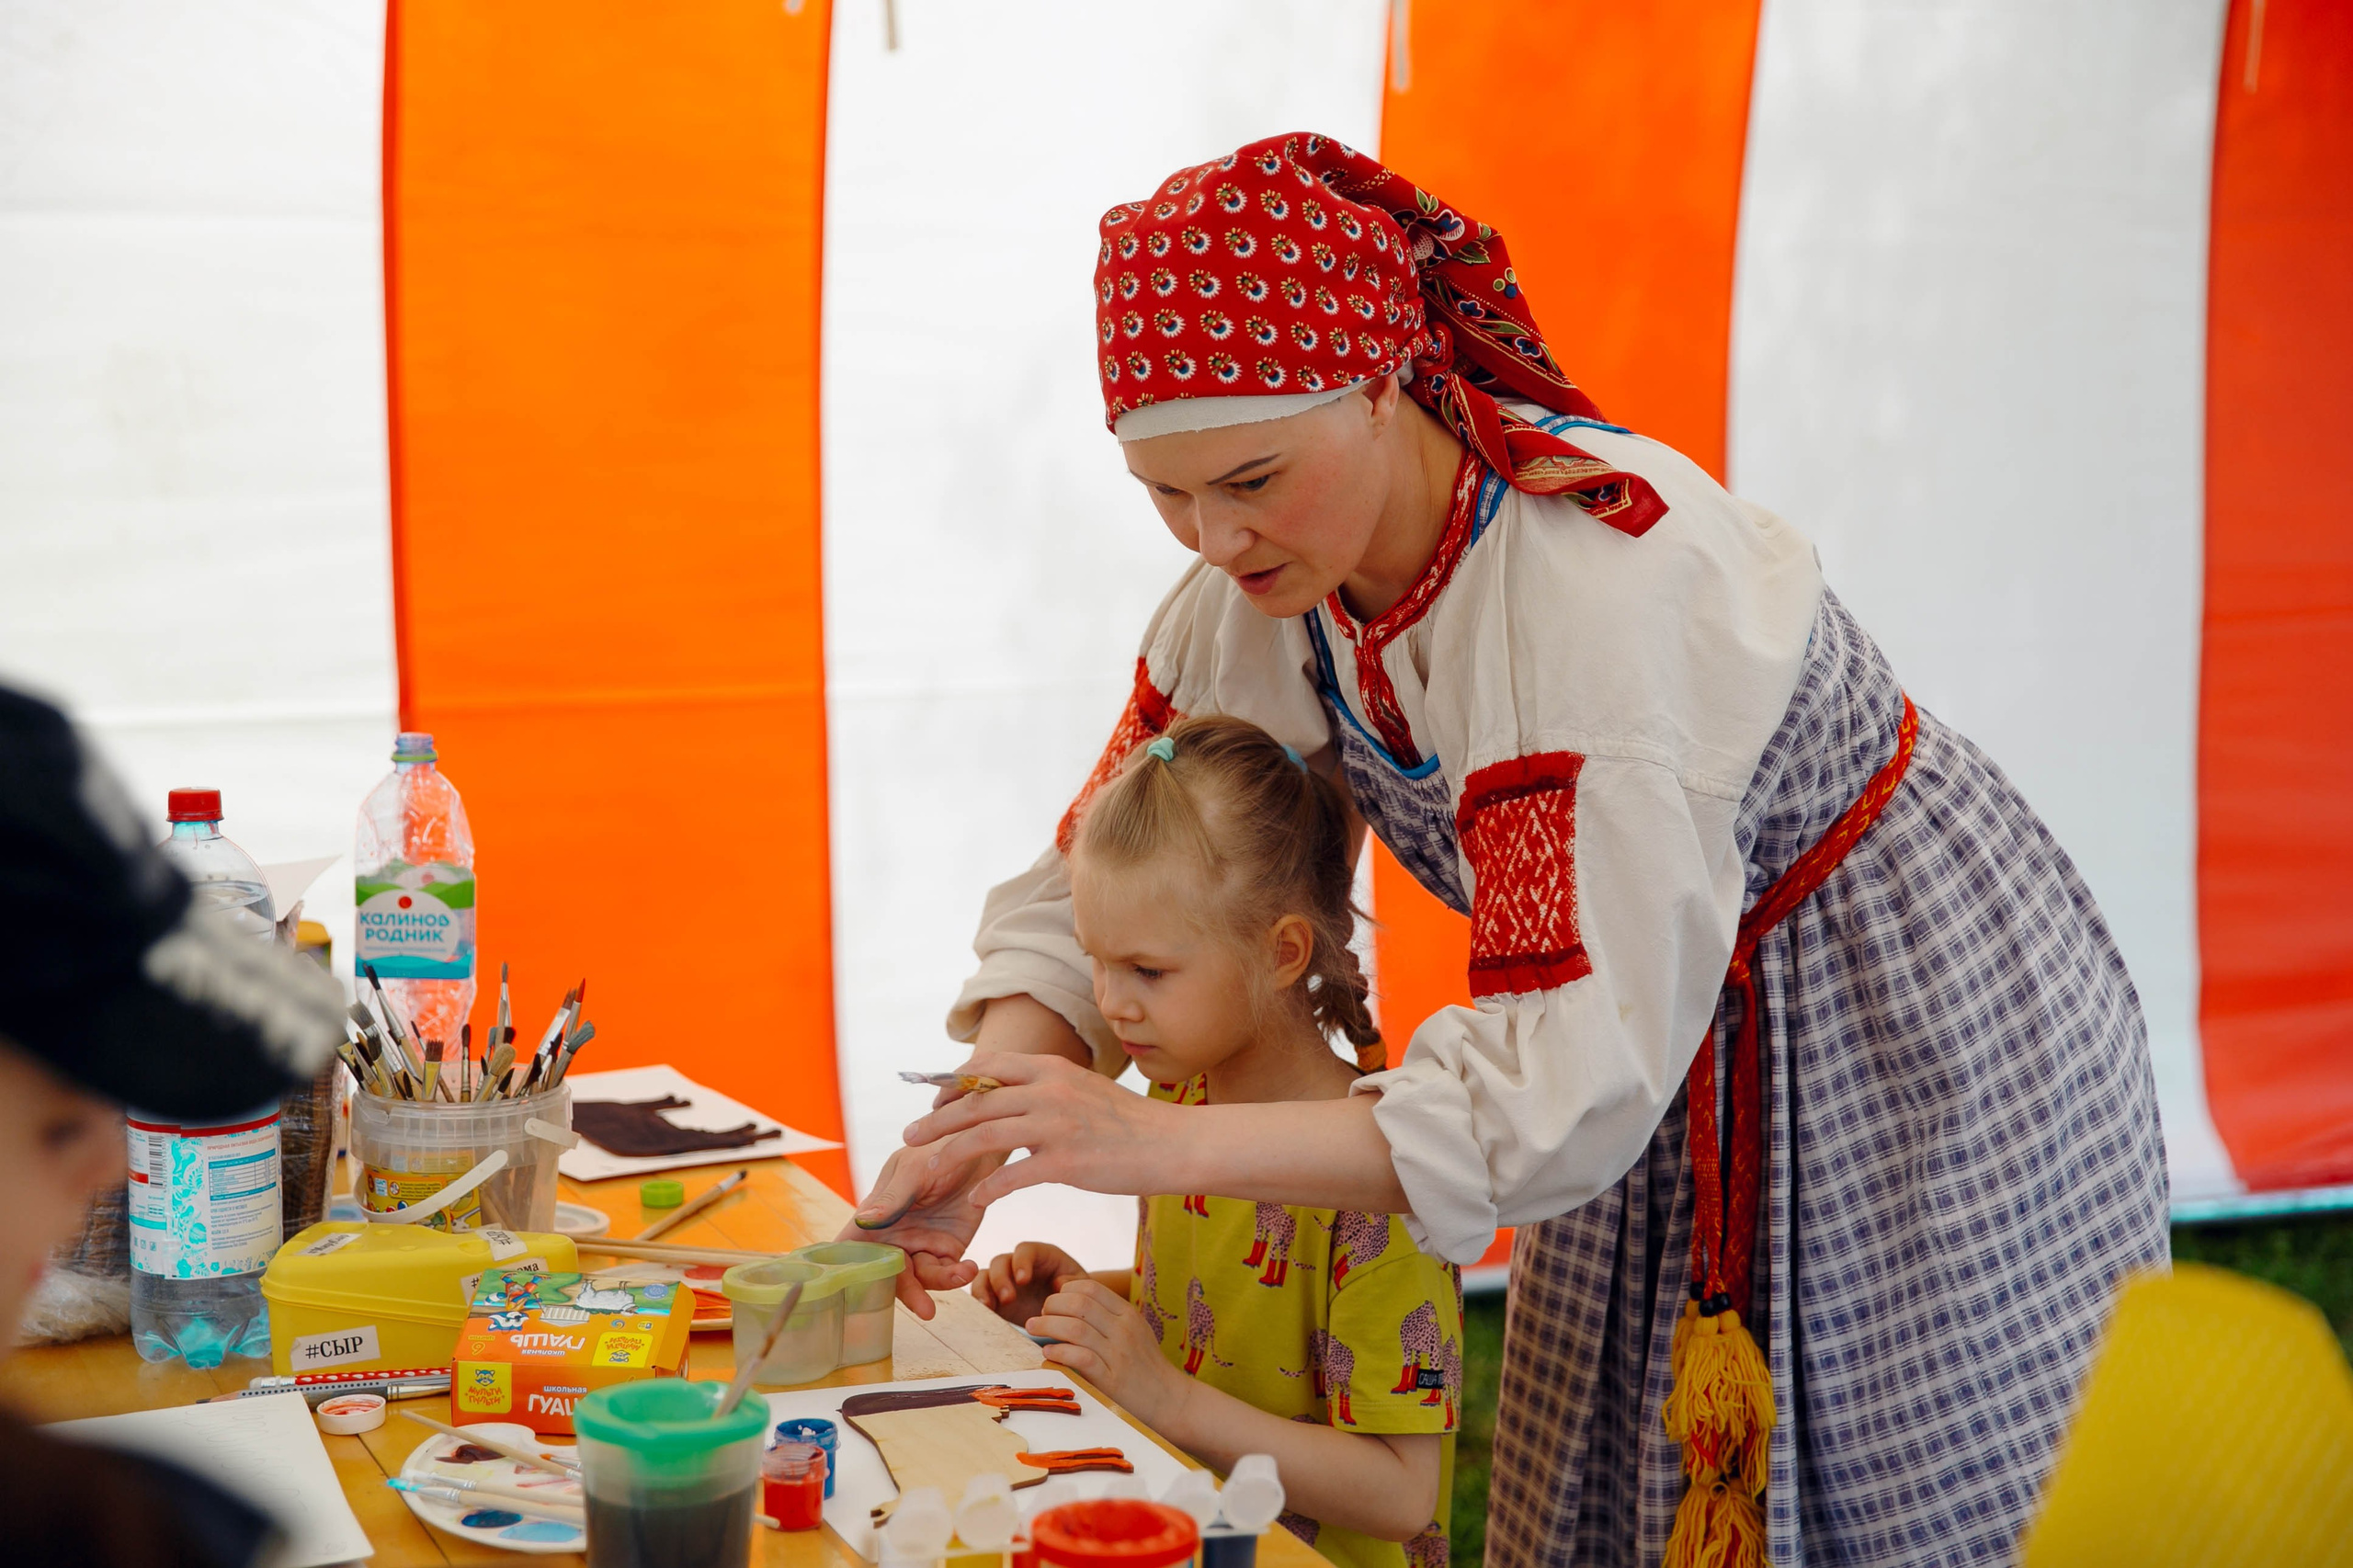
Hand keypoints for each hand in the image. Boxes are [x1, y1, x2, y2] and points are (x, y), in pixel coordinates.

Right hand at [837, 1137, 1000, 1316]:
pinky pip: (947, 1272)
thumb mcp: (912, 1170)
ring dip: (938, 1285)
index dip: (844, 1275)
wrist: (977, 1148)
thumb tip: (864, 1218)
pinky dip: (957, 1275)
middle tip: (924, 1308)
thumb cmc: (934, 1151)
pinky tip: (969, 1267)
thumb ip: (892, 1197)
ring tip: (961, 1273)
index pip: (849, 1251)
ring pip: (920, 1280)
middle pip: (887, 1276)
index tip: (847, 1298)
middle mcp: (892, 1238)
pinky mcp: (947, 1250)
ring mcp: (919, 1246)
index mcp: (872, 1218)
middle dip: (906, 1293)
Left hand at [900, 1052, 1186, 1206]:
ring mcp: (1056, 1124)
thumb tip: (1012, 1094)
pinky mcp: (1066, 1161)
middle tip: (910, 1135)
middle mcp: (1049, 1090)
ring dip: (949, 1153)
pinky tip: (974, 1201)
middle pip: (976, 1101)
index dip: (953, 1083)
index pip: (987, 1066)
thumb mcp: (1084, 1088)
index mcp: (1052, 1068)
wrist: (1172, 1144)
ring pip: (985, 1135)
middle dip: (936, 1119)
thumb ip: (1047, 1088)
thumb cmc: (1129, 1122)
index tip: (935, 1099)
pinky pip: (1013, 1176)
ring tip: (927, 1169)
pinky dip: (988, 1189)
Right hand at [970, 1242, 1085, 1325]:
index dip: (1021, 1262)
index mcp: (1041, 1255)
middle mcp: (1018, 1264)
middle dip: (1001, 1278)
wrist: (1067, 1312)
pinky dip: (979, 1302)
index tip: (1023, 1280)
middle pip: (1000, 1261)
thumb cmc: (1076, 1293)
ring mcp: (1004, 1281)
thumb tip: (1058, 1285)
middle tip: (1009, 1298)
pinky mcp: (995, 1298)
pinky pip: (980, 1294)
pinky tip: (984, 1314)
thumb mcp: (1081, 1285)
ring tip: (989, 1307)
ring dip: (984, 1289)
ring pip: (985, 1275)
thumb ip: (1073, 1282)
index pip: (1025, 1250)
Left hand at [1030, 1278, 1188, 1433]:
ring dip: (1047, 1325)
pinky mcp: (1111, 1380)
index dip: (1064, 1291)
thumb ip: (1108, 1317)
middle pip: (1078, 1303)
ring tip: (1033, 1329)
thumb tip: (1071, 1304)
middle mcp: (1124, 1330)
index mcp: (1128, 1314)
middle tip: (1038, 1316)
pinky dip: (1058, 1352)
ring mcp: (1118, 1354)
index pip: (1090, 1287)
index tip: (1054, 1302)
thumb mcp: (1134, 1332)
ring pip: (1074, 1327)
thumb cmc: (1146, 1367)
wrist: (1171, 1402)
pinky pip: (1079, 1357)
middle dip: (1051, 1305)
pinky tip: (1048, 1353)